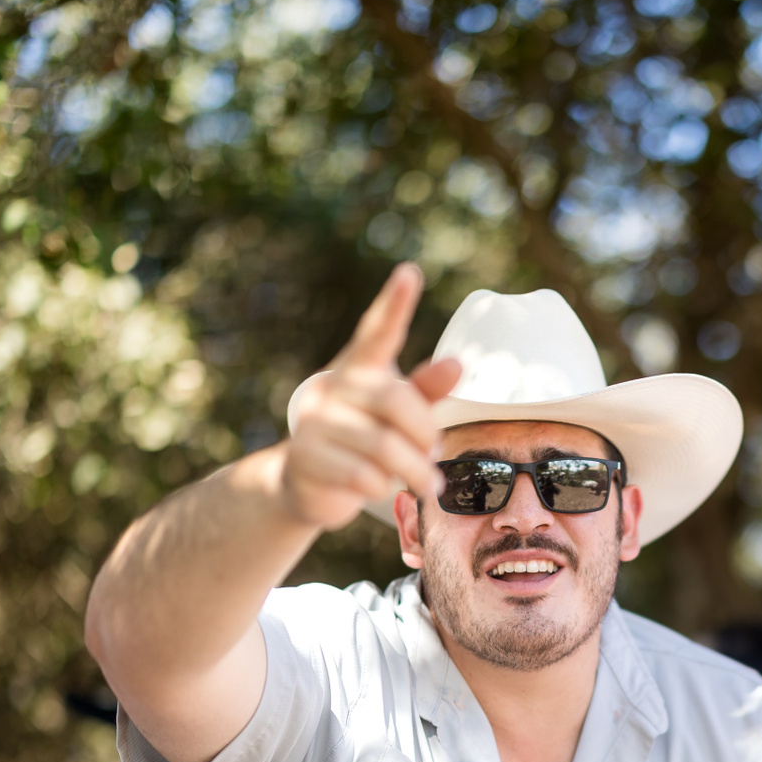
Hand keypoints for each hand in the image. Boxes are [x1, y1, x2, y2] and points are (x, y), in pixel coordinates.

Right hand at [279, 263, 462, 529]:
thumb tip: (457, 365)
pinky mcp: (305, 457)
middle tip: (435, 453)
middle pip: (393, 399)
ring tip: (426, 482)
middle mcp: (333, 387)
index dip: (394, 304)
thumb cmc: (363, 439)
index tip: (410, 273)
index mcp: (359, 368)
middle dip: (424, 433)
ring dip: (413, 469)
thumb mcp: (397, 415)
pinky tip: (379, 488)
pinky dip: (381, 486)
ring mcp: (314, 421)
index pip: (377, 332)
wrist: (306, 483)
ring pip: (381, 445)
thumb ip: (425, 392)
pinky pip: (360, 475)